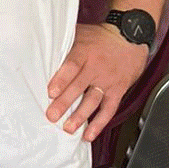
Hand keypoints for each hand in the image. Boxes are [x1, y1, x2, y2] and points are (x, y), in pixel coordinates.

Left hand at [45, 23, 150, 141]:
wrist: (131, 35)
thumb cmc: (100, 36)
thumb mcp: (80, 33)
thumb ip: (63, 43)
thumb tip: (38, 48)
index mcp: (85, 51)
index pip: (72, 66)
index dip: (62, 80)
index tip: (51, 92)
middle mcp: (97, 67)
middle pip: (79, 86)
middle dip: (65, 103)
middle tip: (52, 116)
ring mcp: (108, 80)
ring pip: (93, 100)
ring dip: (80, 116)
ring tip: (68, 128)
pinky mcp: (118, 90)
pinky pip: (109, 109)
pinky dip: (100, 123)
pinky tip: (89, 134)